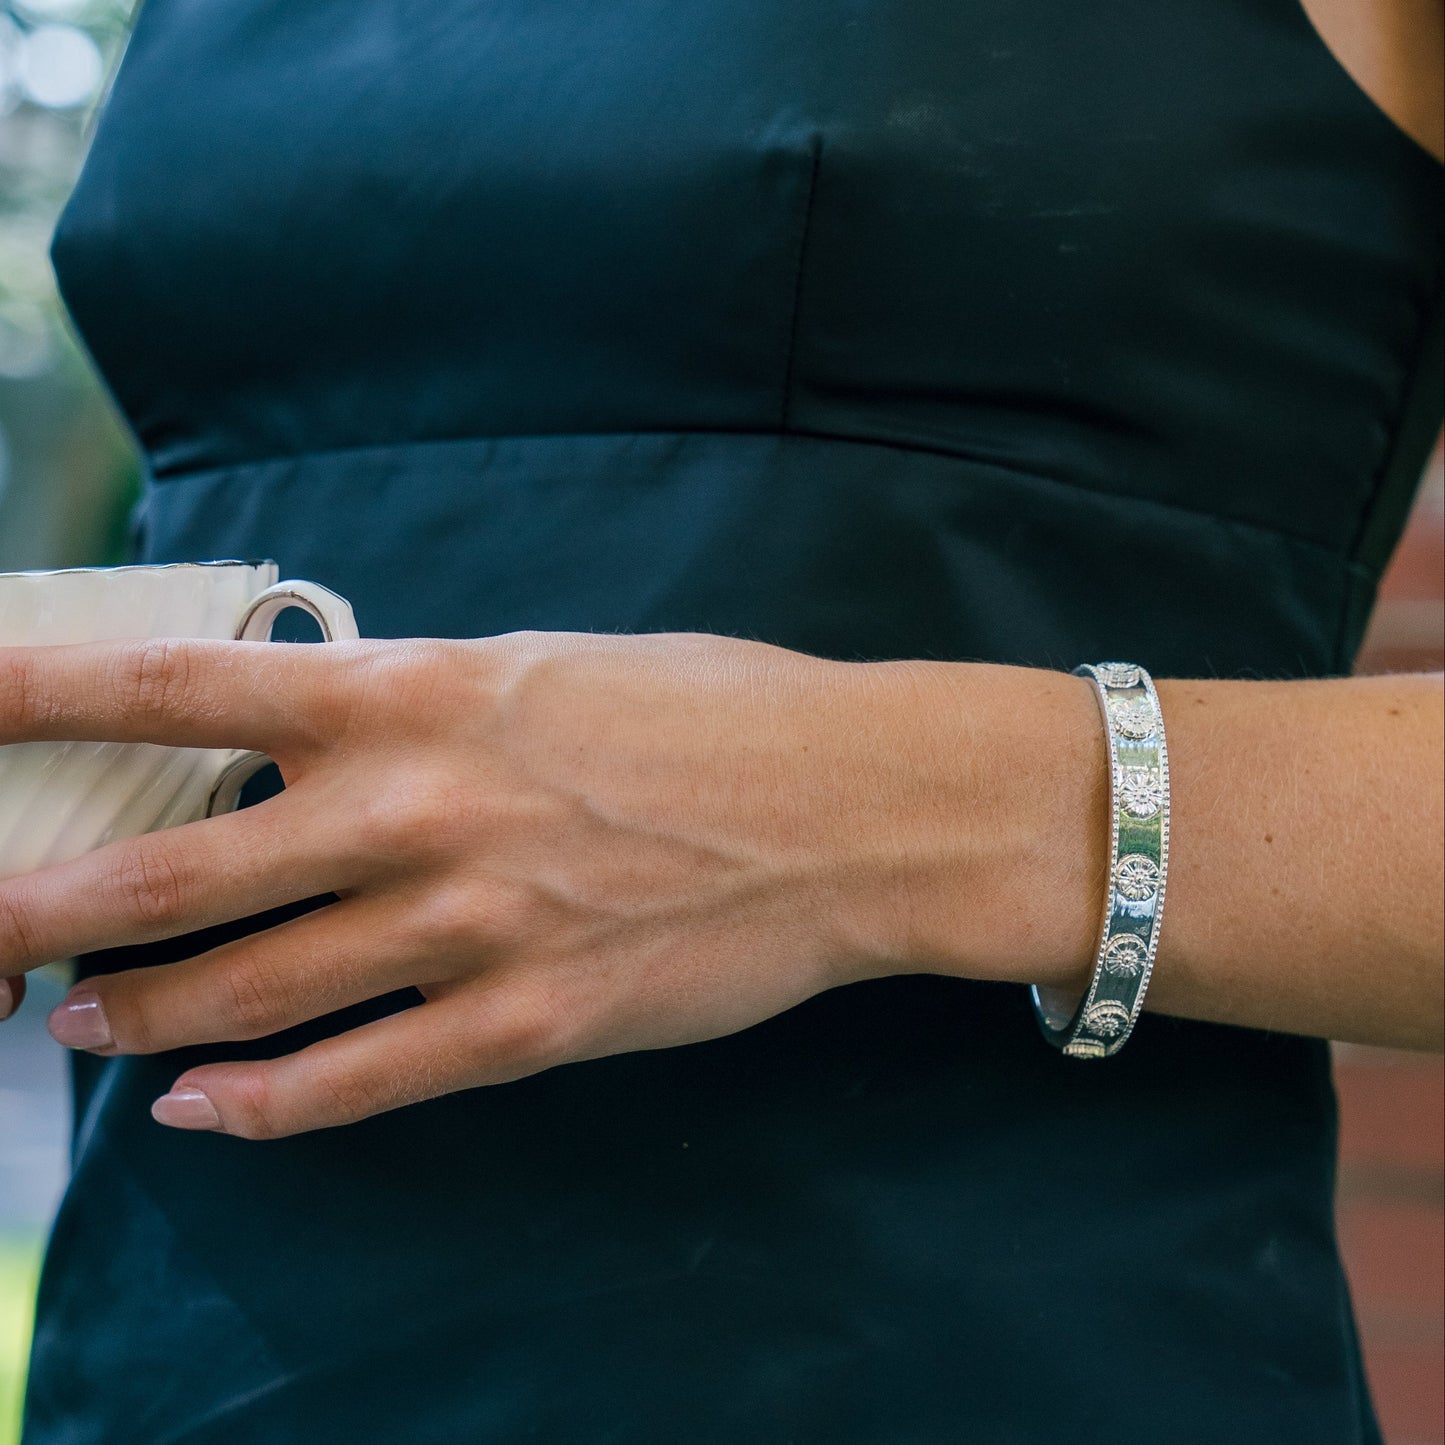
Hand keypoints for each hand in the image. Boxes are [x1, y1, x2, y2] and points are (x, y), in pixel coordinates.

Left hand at [0, 631, 927, 1137]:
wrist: (851, 807)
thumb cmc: (713, 711)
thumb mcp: (548, 669)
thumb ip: (424, 706)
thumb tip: (327, 734)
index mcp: (419, 694)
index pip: (183, 685)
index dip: (40, 695)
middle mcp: (415, 810)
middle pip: (173, 874)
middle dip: (39, 912)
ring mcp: (465, 928)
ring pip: (247, 992)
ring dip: (143, 1015)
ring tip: (85, 1026)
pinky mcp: (526, 1025)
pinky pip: (358, 1083)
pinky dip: (263, 1108)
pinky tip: (207, 1114)